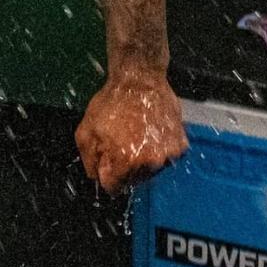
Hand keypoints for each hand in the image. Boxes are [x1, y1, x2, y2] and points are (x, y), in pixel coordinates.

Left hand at [76, 64, 184, 191]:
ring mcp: (168, 155)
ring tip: (138, 135)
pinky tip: (151, 132)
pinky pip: (167, 158)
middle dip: (126, 168)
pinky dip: (160, 150)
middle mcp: (150, 163)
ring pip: (151, 171)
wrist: (140, 78)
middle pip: (134, 181)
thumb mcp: (86, 131)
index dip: (108, 175)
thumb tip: (98, 179)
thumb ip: (89, 162)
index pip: (114, 189)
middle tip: (122, 143)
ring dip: (144, 160)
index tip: (108, 162)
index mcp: (126, 162)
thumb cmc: (112, 103)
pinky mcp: (180, 145)